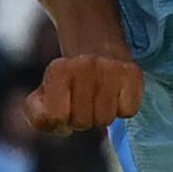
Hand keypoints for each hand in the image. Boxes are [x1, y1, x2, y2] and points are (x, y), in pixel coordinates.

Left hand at [26, 52, 140, 134]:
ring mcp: (110, 69)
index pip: (57, 118)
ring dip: (101, 116)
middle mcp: (85, 66)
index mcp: (58, 69)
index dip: (60, 123)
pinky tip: (115, 94)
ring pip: (105, 120)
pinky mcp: (133, 73)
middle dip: (81, 120)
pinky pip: (128, 111)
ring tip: (98, 99)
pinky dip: (122, 108)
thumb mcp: (43, 94)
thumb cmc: (68, 80)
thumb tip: (59, 127)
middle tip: (83, 104)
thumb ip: (40, 117)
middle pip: (82, 122)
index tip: (63, 112)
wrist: (96, 45)